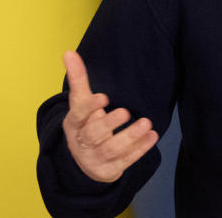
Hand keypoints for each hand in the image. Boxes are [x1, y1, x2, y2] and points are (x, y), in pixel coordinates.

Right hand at [61, 50, 158, 182]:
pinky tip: (152, 136)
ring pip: (112, 150)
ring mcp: (95, 159)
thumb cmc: (85, 123)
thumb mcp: (80, 102)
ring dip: (130, 137)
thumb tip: (68, 52)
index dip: (90, 107)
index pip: (78, 115)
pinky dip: (140, 149)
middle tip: (126, 111)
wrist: (84, 160)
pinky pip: (126, 161)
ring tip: (147, 123)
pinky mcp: (110, 170)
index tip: (104, 97)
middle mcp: (82, 143)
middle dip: (110, 123)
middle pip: (94, 135)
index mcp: (74, 124)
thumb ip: (78, 78)